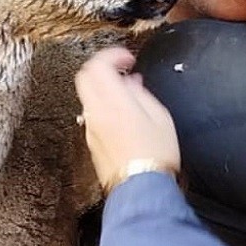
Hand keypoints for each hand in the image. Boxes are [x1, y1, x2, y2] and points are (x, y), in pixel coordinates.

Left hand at [75, 47, 181, 191]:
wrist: (141, 190)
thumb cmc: (155, 156)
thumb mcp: (160, 117)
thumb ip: (141, 93)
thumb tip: (132, 82)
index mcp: (114, 102)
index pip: (98, 65)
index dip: (112, 55)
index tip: (128, 58)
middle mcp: (96, 113)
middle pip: (85, 76)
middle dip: (101, 66)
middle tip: (122, 68)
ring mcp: (90, 128)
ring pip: (86, 95)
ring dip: (101, 85)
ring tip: (125, 90)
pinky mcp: (91, 141)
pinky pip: (91, 112)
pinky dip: (102, 103)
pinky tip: (120, 110)